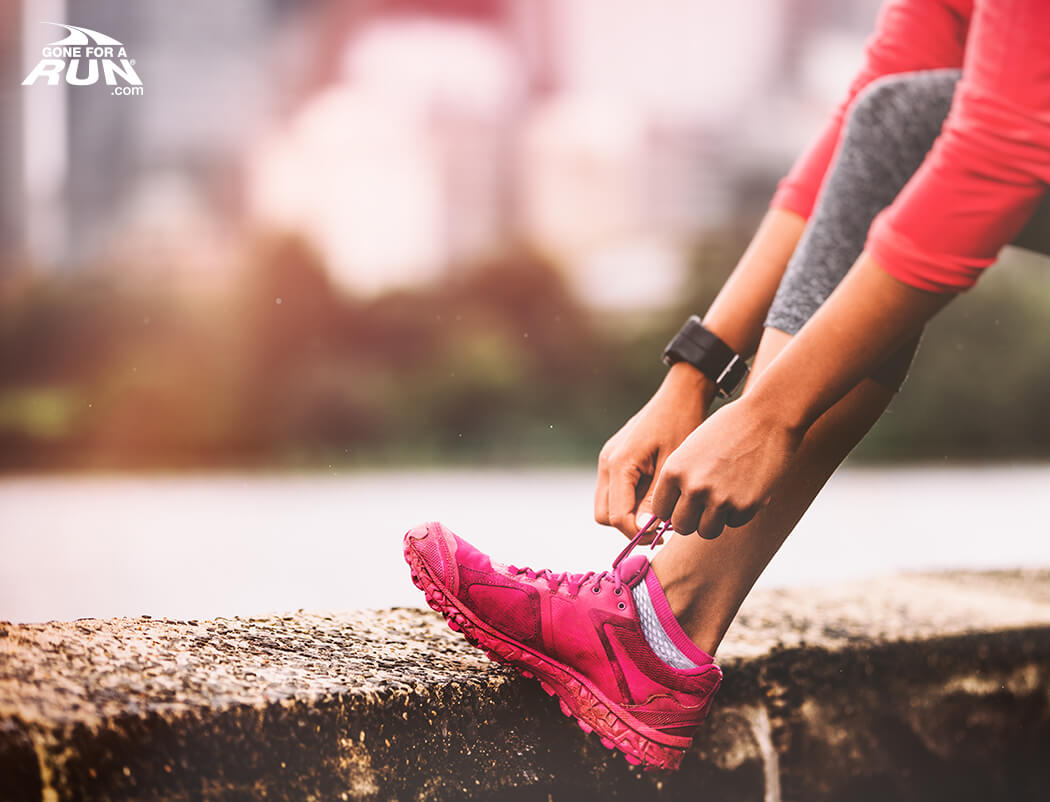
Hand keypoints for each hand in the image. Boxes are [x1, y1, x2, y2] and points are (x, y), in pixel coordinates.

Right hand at [595, 364, 714, 538]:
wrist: (680, 395)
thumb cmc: (682, 424)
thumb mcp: (672, 464)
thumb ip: (656, 497)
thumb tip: (645, 528)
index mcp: (619, 463)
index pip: (617, 516)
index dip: (637, 533)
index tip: (662, 536)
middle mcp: (607, 462)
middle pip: (605, 515)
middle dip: (629, 526)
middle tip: (659, 527)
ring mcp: (609, 460)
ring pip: (607, 505)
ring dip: (629, 514)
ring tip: (660, 510)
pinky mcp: (616, 459)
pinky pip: (615, 491)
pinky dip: (631, 500)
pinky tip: (656, 495)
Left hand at [650, 394, 803, 538]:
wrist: (767, 416)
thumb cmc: (727, 430)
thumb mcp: (691, 450)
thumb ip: (678, 479)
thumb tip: (665, 516)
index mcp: (674, 470)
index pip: (660, 510)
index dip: (671, 510)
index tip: (681, 504)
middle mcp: (693, 487)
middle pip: (681, 526)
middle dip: (691, 519)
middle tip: (703, 506)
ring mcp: (720, 499)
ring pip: (706, 531)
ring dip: (713, 520)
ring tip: (723, 497)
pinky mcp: (746, 506)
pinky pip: (733, 523)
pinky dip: (737, 513)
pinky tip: (744, 489)